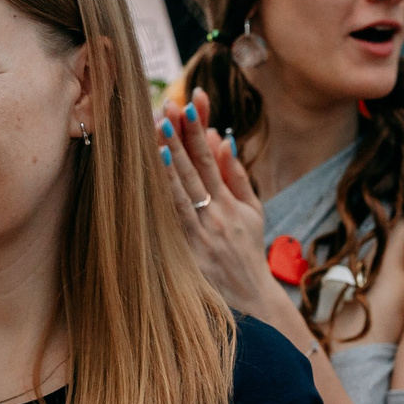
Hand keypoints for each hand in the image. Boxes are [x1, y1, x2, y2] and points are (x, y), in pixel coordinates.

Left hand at [159, 91, 290, 321]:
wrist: (251, 297)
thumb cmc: (248, 249)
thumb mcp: (253, 211)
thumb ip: (238, 176)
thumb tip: (224, 139)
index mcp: (232, 203)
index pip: (212, 159)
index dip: (198, 132)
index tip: (188, 105)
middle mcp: (217, 215)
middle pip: (194, 170)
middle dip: (179, 138)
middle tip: (165, 109)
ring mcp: (202, 234)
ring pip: (181, 193)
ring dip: (168, 163)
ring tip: (156, 136)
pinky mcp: (189, 253)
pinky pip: (172, 221)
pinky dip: (163, 199)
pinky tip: (150, 181)